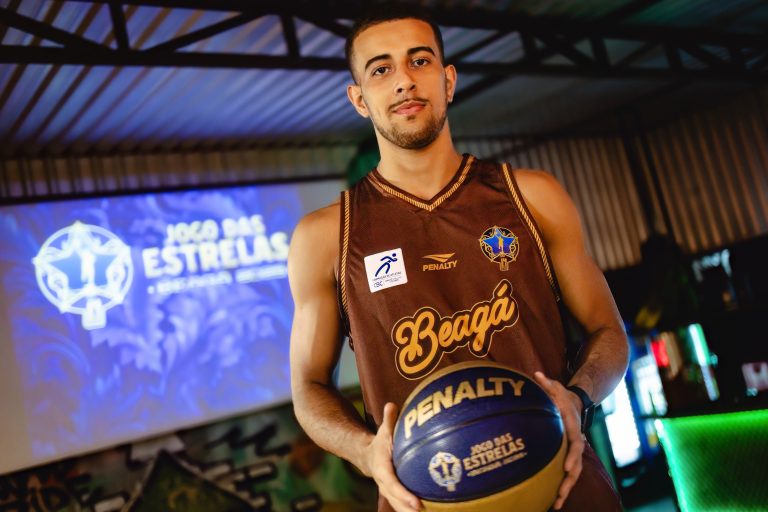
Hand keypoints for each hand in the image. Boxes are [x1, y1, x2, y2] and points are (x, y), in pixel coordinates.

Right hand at [363, 402, 421, 511]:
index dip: (403, 494)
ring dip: (409, 511)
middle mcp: (384, 482)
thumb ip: (388, 419)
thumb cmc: (380, 442)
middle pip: (396, 499)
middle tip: (422, 511)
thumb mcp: (383, 430)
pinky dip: (411, 509)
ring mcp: (388, 490)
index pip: (392, 483)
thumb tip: (391, 404)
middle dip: (408, 508)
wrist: (367, 456)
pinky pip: (401, 503)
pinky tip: (428, 511)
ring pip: (398, 504)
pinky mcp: (393, 493)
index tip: (416, 502)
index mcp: (382, 469)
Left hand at [534, 371, 584, 509]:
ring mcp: (573, 452)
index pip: (575, 444)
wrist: (575, 404)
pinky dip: (561, 487)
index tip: (566, 467)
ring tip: (556, 504)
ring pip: (572, 474)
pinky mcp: (567, 457)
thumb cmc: (561, 397)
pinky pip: (565, 474)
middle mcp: (576, 443)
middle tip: (561, 493)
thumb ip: (548, 383)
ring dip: (565, 489)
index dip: (572, 456)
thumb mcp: (556, 388)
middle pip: (576, 465)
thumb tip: (537, 374)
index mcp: (573, 428)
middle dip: (569, 480)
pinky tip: (551, 500)